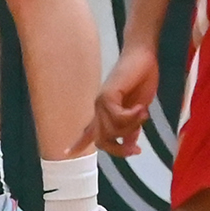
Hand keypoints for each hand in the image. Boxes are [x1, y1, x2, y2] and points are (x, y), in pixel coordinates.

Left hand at [79, 42, 157, 157]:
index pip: (89, 132)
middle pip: (102, 141)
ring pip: (111, 131)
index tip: (66, 152)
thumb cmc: (142, 80)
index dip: (78, 144)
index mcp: (105, 113)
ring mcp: (101, 101)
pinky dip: (132, 116)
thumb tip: (130, 146)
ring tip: (143, 113)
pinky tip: (141, 108)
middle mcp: (99, 109)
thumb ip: (132, 129)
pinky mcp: (108, 95)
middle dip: (119, 149)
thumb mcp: (138, 112)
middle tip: (137, 149)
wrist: (144, 58)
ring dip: (131, 127)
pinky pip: (117, 117)